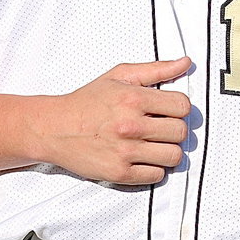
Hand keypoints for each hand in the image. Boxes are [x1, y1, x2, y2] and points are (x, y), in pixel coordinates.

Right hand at [34, 59, 192, 184]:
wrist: (54, 128)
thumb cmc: (86, 102)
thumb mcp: (118, 77)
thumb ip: (155, 70)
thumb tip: (185, 64)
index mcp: (132, 98)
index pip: (183, 106)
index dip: (179, 108)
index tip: (168, 110)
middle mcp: (130, 125)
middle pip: (181, 132)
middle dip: (174, 129)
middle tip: (160, 127)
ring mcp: (125, 151)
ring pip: (174, 157)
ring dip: (166, 151)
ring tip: (152, 144)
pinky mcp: (120, 172)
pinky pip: (157, 175)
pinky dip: (153, 168)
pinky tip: (141, 157)